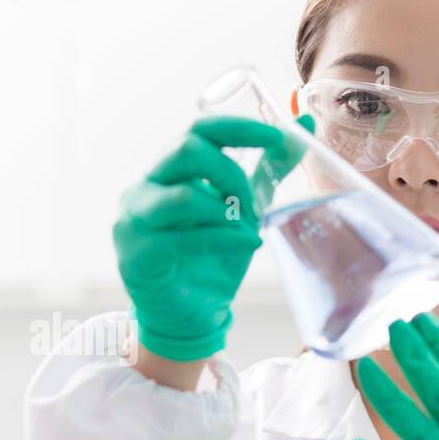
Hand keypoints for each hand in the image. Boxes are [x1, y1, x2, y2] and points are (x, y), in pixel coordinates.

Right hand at [113, 115, 309, 362]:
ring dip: (226, 210)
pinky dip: (223, 239)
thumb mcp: (243, 208)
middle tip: (253, 204)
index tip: (277, 137)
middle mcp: (144, 187)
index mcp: (167, 170)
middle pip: (187, 150)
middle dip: (232, 174)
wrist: (187, 314)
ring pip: (184, 195)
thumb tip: (303, 125)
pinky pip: (183, 239)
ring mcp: (135, 219)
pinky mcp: (137, 253)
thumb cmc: (209, 259)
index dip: (239, 128)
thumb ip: (267, 170)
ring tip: (246, 228)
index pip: (198, 130)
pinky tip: (247, 243)